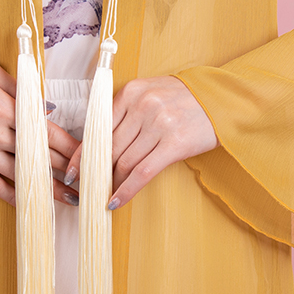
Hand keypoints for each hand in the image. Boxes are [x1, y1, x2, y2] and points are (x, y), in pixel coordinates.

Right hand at [0, 53, 79, 206]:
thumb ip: (21, 89)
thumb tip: (48, 109)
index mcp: (2, 107)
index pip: (45, 131)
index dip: (70, 146)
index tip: (87, 156)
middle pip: (38, 156)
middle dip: (66, 171)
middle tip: (87, 184)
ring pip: (19, 176)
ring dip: (46, 189)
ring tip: (68, 200)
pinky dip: (14, 195)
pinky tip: (32, 202)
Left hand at [64, 75, 217, 209]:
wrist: (221, 100)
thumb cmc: (183, 99)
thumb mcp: (150, 93)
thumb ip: (125, 111)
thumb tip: (99, 144)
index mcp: (131, 92)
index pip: (97, 127)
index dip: (82, 153)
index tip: (71, 171)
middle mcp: (142, 106)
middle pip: (108, 147)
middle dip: (95, 171)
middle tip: (85, 188)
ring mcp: (158, 125)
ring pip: (123, 162)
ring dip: (111, 183)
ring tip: (103, 195)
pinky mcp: (174, 144)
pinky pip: (142, 172)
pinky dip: (126, 190)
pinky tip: (116, 202)